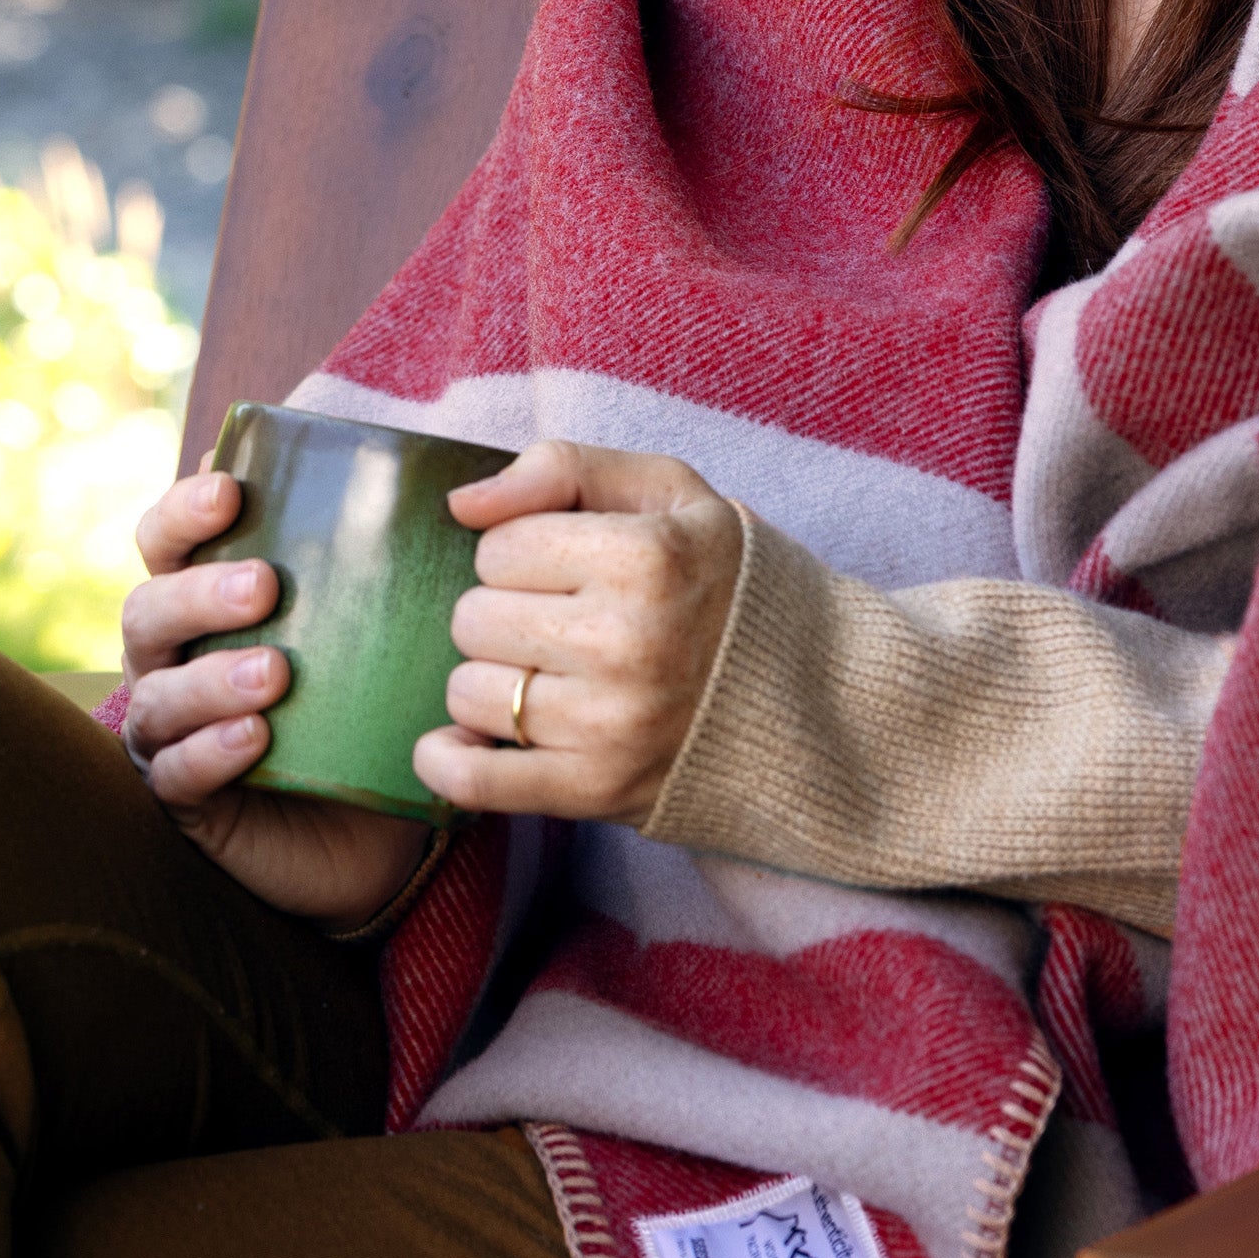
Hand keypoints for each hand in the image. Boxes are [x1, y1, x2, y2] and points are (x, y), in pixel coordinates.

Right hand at [121, 465, 429, 929]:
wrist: (368, 830)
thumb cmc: (366, 706)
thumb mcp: (381, 635)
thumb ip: (400, 571)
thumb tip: (469, 499)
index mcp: (205, 602)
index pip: (166, 541)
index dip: (183, 511)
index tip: (229, 491)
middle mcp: (173, 660)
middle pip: (148, 611)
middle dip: (199, 593)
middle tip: (265, 588)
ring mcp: (169, 732)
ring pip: (157, 697)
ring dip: (211, 679)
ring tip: (274, 674)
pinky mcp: (185, 799)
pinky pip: (177, 773)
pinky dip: (210, 751)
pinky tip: (253, 739)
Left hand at [416, 441, 742, 823]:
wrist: (808, 692)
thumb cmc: (720, 578)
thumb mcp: (666, 491)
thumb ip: (562, 468)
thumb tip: (462, 505)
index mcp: (645, 558)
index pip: (499, 546)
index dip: (522, 549)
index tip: (566, 566)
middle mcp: (626, 642)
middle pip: (474, 618)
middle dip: (503, 612)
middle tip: (560, 621)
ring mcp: (611, 724)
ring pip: (469, 693)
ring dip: (493, 681)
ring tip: (552, 674)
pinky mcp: (599, 789)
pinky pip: (478, 782)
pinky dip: (450, 764)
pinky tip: (453, 745)